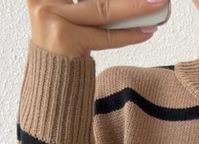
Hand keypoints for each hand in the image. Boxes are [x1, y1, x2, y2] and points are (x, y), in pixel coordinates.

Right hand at [27, 0, 165, 57]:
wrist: (50, 82)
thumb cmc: (59, 45)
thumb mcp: (63, 14)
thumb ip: (80, 4)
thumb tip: (122, 4)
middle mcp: (43, 0)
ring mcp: (52, 17)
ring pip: (103, 10)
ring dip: (134, 8)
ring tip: (155, 5)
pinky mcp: (65, 37)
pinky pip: (105, 35)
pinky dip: (128, 34)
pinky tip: (146, 30)